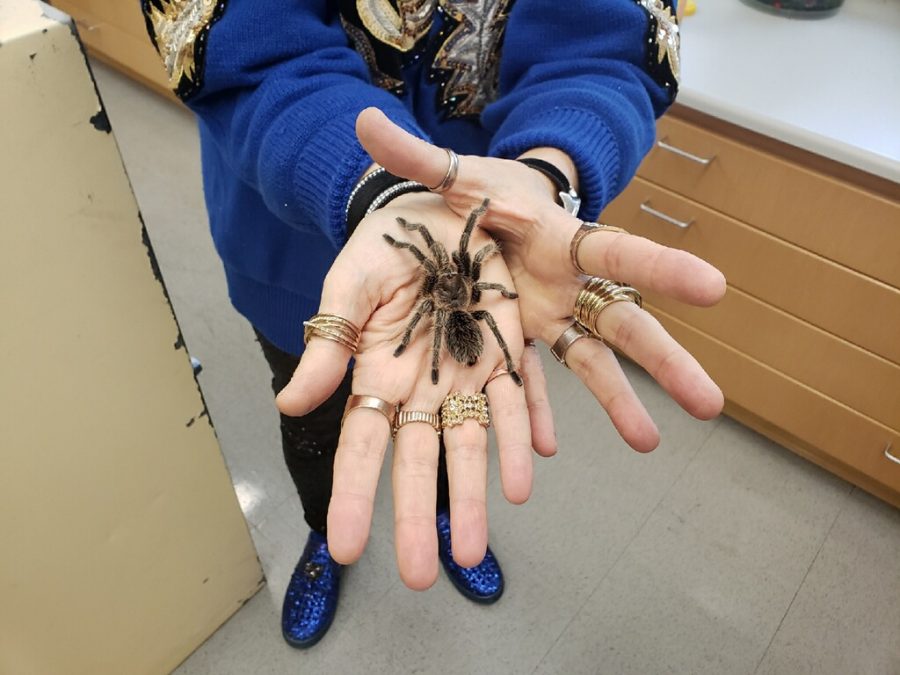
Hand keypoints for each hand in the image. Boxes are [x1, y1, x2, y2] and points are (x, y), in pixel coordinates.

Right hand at [275, 193, 552, 588]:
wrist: (435, 211)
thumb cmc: (381, 247)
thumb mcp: (349, 285)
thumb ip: (329, 343)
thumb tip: (290, 406)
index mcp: (375, 373)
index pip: (361, 445)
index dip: (354, 496)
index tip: (344, 547)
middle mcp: (421, 386)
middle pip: (418, 460)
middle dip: (418, 516)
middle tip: (421, 576)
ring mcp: (465, 372)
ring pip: (472, 443)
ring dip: (474, 495)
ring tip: (473, 551)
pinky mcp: (505, 350)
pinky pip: (518, 398)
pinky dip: (523, 434)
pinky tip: (525, 477)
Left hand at [356, 108, 726, 452]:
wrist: (481, 213)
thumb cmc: (481, 193)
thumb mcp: (455, 176)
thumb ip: (418, 157)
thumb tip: (365, 117)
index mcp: (561, 241)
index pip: (617, 254)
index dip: (662, 270)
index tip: (714, 287)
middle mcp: (567, 285)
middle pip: (623, 324)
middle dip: (665, 361)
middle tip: (710, 405)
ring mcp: (550, 319)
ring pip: (593, 363)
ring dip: (620, 403)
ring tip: (650, 444)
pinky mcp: (524, 342)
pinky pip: (538, 384)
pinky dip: (540, 414)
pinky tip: (542, 450)